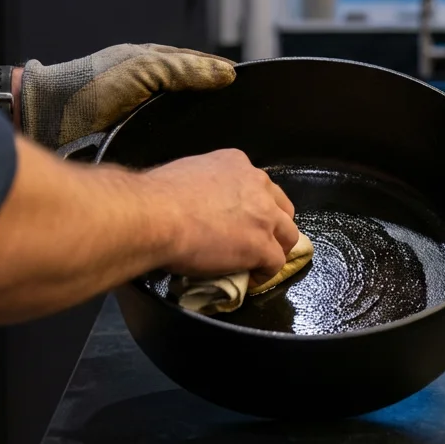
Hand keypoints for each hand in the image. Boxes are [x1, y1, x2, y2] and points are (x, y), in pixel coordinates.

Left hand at [20, 44, 234, 149]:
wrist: (46, 119)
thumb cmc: (86, 86)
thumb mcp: (143, 68)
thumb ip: (185, 69)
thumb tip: (226, 73)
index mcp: (153, 64)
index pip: (199, 66)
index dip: (222, 75)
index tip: (247, 84)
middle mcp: (150, 91)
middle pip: (193, 98)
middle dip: (214, 108)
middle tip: (242, 122)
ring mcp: (141, 119)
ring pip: (181, 125)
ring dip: (198, 136)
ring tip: (223, 148)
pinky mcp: (132, 144)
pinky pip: (165, 147)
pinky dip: (180, 153)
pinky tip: (194, 164)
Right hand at [138, 150, 298, 275]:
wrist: (156, 216)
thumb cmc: (157, 197)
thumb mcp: (186, 176)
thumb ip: (202, 185)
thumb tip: (193, 202)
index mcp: (236, 163)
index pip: (257, 185)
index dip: (253, 205)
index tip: (242, 219)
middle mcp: (256, 184)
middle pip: (281, 207)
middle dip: (274, 225)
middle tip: (259, 240)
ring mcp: (264, 215)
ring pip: (288, 234)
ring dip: (277, 249)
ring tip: (261, 263)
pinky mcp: (261, 245)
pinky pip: (276, 263)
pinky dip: (266, 274)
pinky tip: (252, 280)